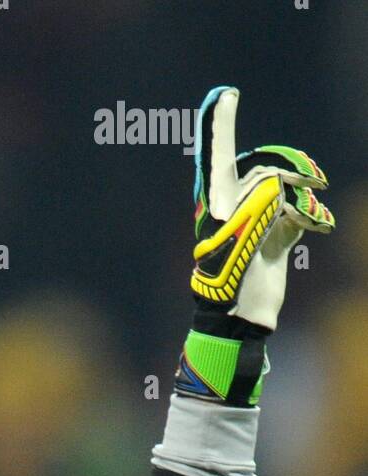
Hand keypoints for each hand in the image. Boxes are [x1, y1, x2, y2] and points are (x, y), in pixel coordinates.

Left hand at [190, 85, 333, 332]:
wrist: (240, 320)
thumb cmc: (230, 280)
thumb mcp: (242, 236)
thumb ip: (260, 201)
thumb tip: (280, 185)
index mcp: (217, 203)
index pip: (218, 156)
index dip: (221, 124)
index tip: (226, 93)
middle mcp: (234, 208)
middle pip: (266, 169)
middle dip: (291, 169)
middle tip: (313, 179)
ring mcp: (255, 221)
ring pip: (285, 190)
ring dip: (304, 198)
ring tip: (315, 215)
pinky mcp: (273, 236)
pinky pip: (296, 213)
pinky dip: (309, 218)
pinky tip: (319, 228)